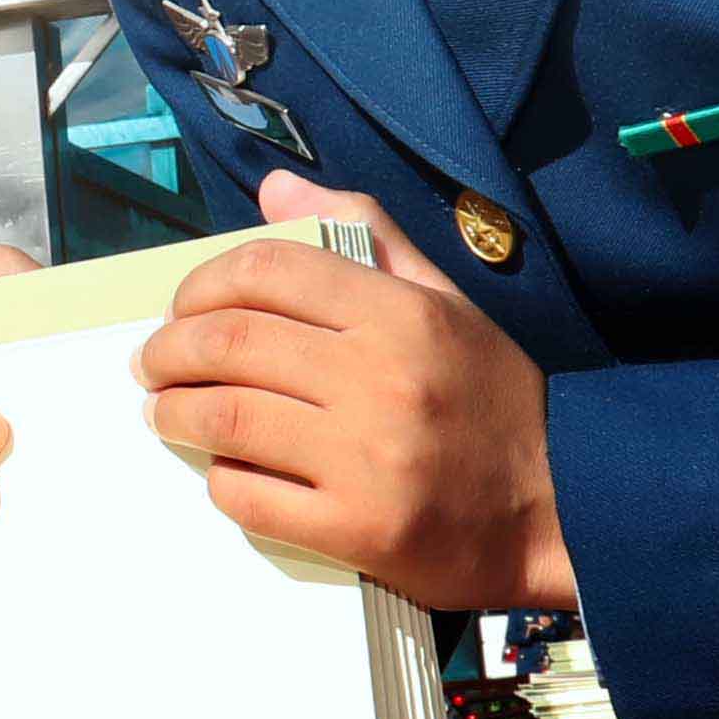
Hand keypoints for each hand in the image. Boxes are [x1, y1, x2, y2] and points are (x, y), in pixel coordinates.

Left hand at [141, 183, 574, 613]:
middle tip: (154, 363)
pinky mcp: (356, 530)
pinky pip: (247, 497)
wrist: (564, 511)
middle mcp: (380, 378)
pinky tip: (224, 471)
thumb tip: (274, 187)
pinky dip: (219, 480)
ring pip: (223, 419)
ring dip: (173, 413)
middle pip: (228, 342)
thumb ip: (365, 236)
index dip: (202, 283)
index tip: (183, 307)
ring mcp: (366, 459)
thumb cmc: (494, 402)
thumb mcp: (447, 302)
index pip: (267, 270)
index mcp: (400, 313)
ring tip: (165, 413)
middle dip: (168, 349)